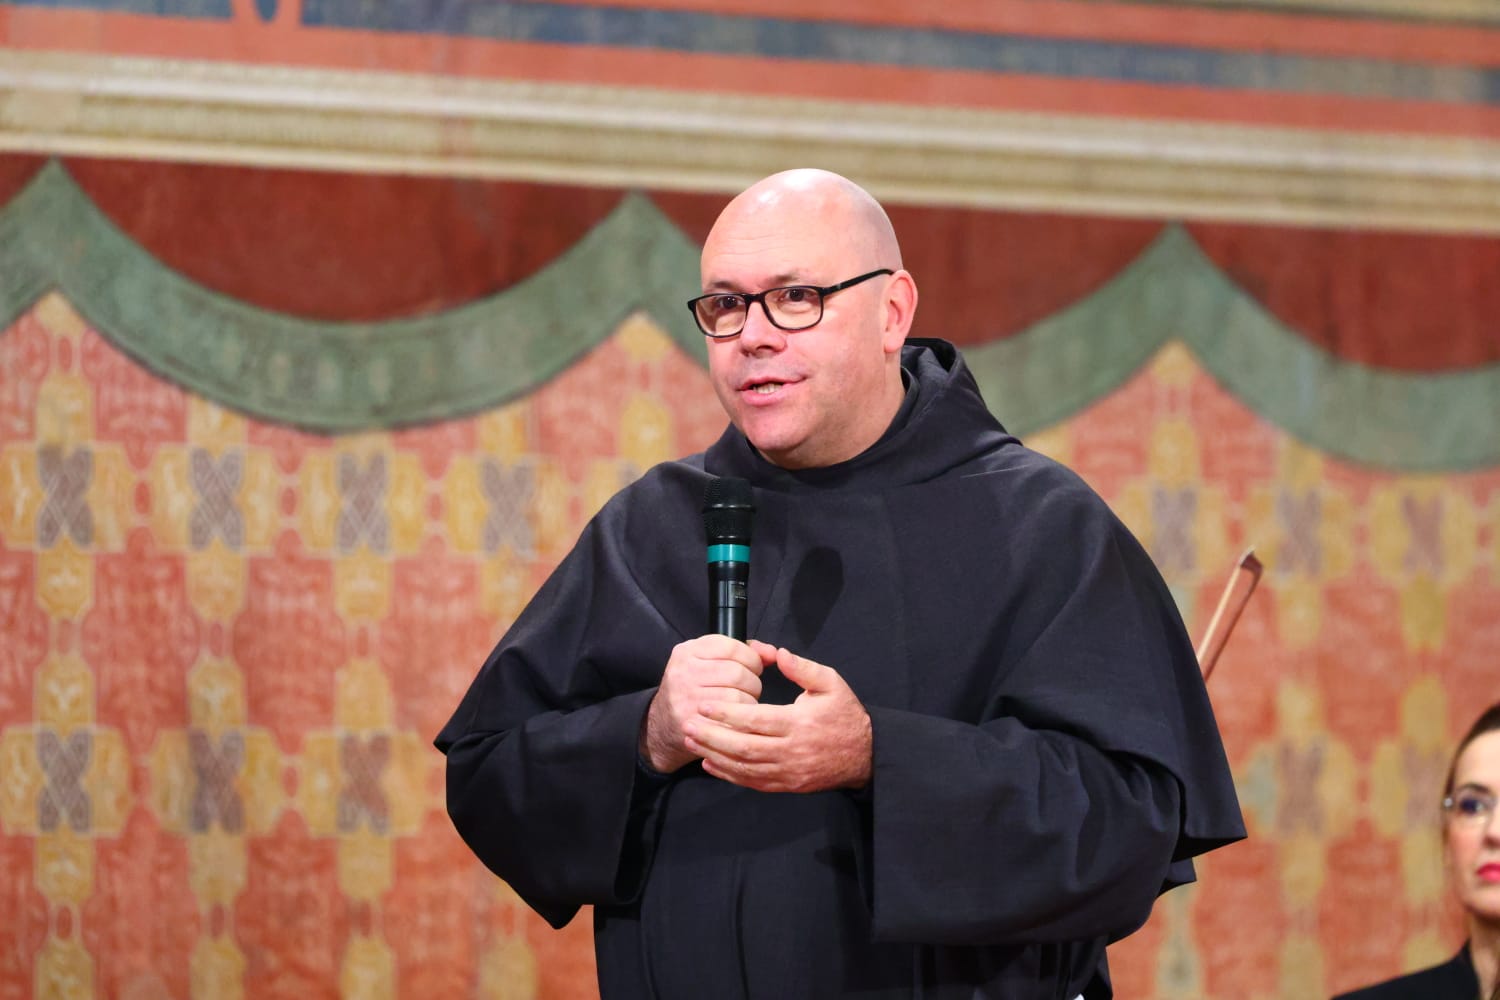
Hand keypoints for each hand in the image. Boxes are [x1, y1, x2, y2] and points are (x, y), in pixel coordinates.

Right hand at [640, 634, 763, 772]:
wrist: (664, 724)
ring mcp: (686, 698)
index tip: (753, 666)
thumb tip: (773, 653)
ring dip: (750, 701)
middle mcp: (683, 672)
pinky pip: (733, 719)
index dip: (751, 658)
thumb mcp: (708, 662)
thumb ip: (742, 652)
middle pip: (737, 673)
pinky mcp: (694, 722)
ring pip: (739, 696)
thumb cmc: (693, 689)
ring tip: (743, 703)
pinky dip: (743, 718)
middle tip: (749, 688)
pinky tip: (737, 718)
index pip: (731, 647)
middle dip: (753, 681)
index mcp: (688, 651)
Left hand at [683, 640, 872, 793]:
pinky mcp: (788, 785)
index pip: (756, 720)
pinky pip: (753, 783)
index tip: (704, 704)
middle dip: (712, 736)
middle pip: (744, 747)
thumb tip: (778, 653)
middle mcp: (792, 751)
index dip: (727, 713)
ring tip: (692, 741)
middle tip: (688, 724)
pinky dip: (729, 775)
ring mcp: (789, 772)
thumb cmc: (846, 716)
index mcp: (800, 723)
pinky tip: (711, 764)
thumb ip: (803, 668)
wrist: (865, 755)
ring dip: (715, 756)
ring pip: (745, 768)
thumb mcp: (831, 684)